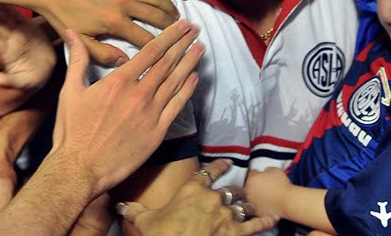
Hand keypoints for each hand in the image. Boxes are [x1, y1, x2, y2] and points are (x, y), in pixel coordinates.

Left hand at [0, 5, 55, 90]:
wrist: (42, 71)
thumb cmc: (30, 79)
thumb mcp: (22, 84)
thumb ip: (9, 82)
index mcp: (8, 54)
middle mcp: (10, 40)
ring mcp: (16, 31)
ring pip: (5, 15)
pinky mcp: (25, 25)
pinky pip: (16, 13)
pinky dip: (10, 3)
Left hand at [33, 0, 178, 65]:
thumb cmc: (62, 16)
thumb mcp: (79, 40)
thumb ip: (102, 54)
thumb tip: (126, 62)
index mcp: (114, 22)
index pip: (146, 39)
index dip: (162, 50)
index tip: (173, 57)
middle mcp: (123, 3)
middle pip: (158, 16)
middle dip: (174, 28)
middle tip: (186, 36)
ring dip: (171, 8)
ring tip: (179, 19)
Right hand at [51, 21, 202, 194]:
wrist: (80, 168)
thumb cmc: (72, 131)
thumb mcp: (70, 91)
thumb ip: (78, 59)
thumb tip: (71, 33)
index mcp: (119, 82)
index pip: (150, 51)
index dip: (169, 36)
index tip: (181, 25)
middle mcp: (139, 94)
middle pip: (167, 63)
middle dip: (183, 44)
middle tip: (195, 30)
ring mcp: (151, 113)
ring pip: (176, 82)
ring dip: (189, 62)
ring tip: (200, 47)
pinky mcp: (157, 132)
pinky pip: (177, 106)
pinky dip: (187, 90)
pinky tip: (194, 78)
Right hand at [118, 159, 278, 235]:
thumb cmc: (162, 235)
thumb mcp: (144, 221)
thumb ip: (133, 210)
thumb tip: (117, 205)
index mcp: (193, 189)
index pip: (211, 171)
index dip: (220, 166)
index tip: (227, 163)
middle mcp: (214, 198)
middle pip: (231, 189)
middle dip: (236, 191)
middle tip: (239, 192)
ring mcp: (228, 215)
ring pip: (244, 205)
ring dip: (248, 206)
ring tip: (253, 205)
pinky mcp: (238, 233)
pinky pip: (256, 225)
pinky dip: (265, 221)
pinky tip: (273, 219)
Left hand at [244, 167, 290, 217]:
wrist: (287, 201)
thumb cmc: (282, 185)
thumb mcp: (275, 170)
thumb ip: (267, 169)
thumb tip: (265, 172)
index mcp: (252, 179)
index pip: (251, 173)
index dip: (258, 174)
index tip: (262, 176)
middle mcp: (248, 190)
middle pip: (249, 185)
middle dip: (255, 185)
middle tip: (265, 186)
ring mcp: (251, 201)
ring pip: (252, 196)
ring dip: (257, 195)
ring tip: (268, 195)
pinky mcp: (256, 210)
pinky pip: (257, 206)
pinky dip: (261, 204)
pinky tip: (268, 203)